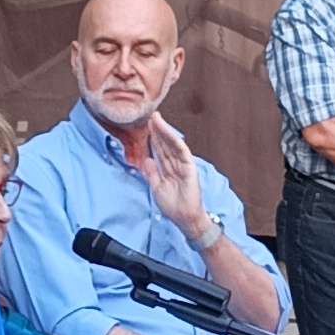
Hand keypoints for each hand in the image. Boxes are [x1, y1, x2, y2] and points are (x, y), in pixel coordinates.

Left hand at [136, 115, 211, 244]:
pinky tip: (166, 131)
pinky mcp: (189, 166)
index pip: (159, 151)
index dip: (152, 139)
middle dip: (156, 131)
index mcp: (168, 169)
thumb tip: (146, 160)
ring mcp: (183, 164)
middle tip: (149, 117)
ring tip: (155, 119)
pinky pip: (181, 150)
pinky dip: (173, 139)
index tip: (144, 128)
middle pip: (164, 144)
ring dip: (163, 131)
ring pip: (171, 144)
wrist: (185, 218)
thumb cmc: (173, 206)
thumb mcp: (156, 188)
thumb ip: (152, 173)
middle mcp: (175, 165)